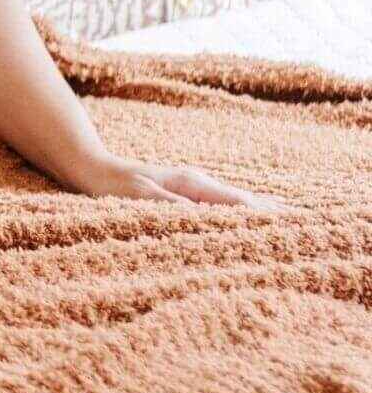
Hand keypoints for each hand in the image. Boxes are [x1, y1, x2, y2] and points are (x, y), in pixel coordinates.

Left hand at [60, 148, 290, 211]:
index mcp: (191, 185)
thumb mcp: (138, 197)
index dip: (262, 215)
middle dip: (271, 212)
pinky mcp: (184, 193)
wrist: (91, 167)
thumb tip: (201, 215)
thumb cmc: (111, 185)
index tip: (290, 226)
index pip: (236, 203)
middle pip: (243, 200)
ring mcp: (192, 186)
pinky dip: (240, 209)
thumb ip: (169, 206)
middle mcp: (197, 183)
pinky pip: (220, 203)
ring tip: (286, 220)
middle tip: (302, 225)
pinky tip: (245, 217)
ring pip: (234, 200)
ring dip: (259, 210)